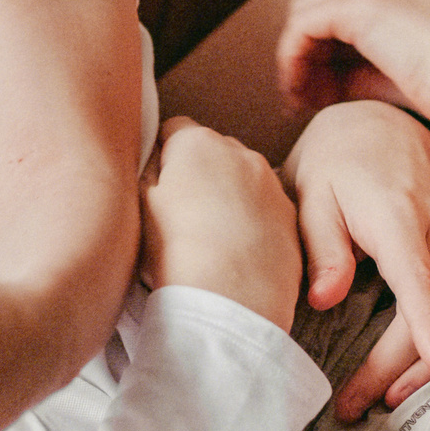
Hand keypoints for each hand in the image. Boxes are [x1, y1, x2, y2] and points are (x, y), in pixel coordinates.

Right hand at [138, 117, 300, 331]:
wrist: (232, 301)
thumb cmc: (175, 252)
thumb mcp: (138, 205)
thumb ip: (146, 172)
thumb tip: (154, 161)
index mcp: (197, 143)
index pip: (173, 129)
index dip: (161, 155)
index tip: (156, 184)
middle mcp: (241, 153)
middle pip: (213, 152)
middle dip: (199, 174)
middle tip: (181, 215)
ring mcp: (271, 184)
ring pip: (243, 181)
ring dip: (229, 198)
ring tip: (211, 240)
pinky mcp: (291, 218)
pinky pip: (266, 210)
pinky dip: (253, 224)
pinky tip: (238, 255)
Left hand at [274, 0, 429, 126]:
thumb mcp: (410, 71)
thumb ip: (367, 68)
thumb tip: (329, 82)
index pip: (349, 3)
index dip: (328, 46)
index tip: (322, 88)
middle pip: (322, 3)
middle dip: (307, 50)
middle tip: (303, 95)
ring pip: (307, 14)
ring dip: (297, 57)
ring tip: (299, 99)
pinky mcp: (358, 5)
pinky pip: (303, 28)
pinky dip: (293, 59)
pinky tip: (300, 93)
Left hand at [284, 101, 429, 385]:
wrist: (379, 124)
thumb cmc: (336, 163)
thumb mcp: (313, 194)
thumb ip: (322, 245)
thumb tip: (326, 298)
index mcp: (403, 214)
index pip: (420, 278)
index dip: (427, 325)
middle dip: (401, 369)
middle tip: (355, 407)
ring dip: (427, 364)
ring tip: (384, 399)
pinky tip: (420, 368)